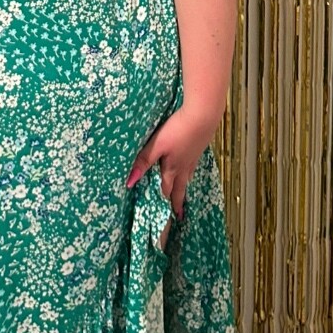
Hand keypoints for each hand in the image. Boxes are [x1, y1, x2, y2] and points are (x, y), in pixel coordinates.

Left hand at [125, 105, 222, 219]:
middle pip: (180, 187)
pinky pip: (193, 164)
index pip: (167, 190)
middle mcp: (184, 166)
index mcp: (172, 168)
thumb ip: (143, 162)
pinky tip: (190, 164)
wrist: (203, 115)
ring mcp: (194, 156)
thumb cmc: (178, 130)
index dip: (166, 203)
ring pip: (188, 176)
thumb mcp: (157, 145)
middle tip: (180, 214)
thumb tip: (129, 183)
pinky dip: (190, 170)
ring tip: (184, 192)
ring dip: (184, 186)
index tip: (169, 217)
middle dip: (178, 201)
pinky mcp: (199, 146)